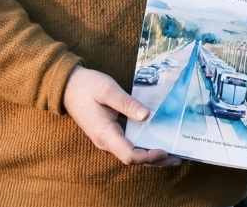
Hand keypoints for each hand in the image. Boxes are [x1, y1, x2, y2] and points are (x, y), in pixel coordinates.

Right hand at [63, 65, 179, 166]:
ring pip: (132, 153)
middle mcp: (106, 141)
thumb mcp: (108, 90)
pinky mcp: (110, 133)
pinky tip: (158, 141)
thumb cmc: (87, 86)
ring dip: (152, 155)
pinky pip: (129, 145)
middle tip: (178, 158)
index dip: (148, 156)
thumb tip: (146, 116)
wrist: (68, 86)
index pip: (129, 155)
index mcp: (105, 133)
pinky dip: (144, 146)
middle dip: (156, 160)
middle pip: (133, 158)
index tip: (165, 150)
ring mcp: (108, 139)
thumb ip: (126, 103)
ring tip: (174, 154)